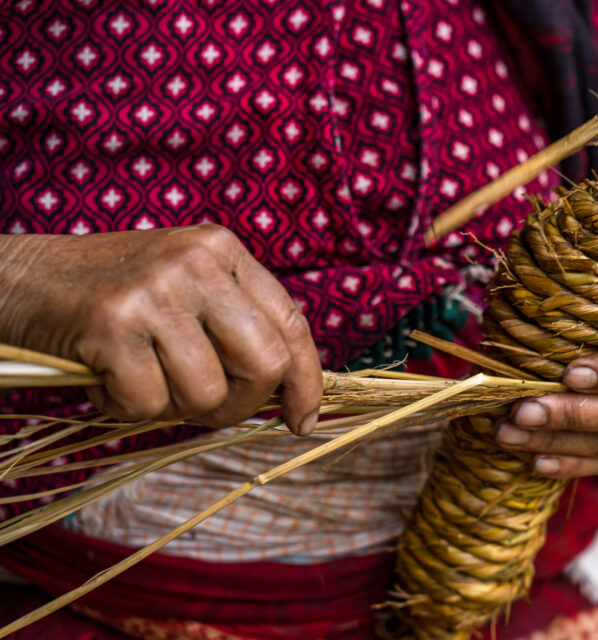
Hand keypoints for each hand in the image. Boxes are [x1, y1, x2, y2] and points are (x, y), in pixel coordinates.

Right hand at [0, 225, 321, 434]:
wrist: (13, 279)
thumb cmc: (107, 295)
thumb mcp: (182, 286)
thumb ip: (233, 323)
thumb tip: (287, 393)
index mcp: (223, 251)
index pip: (292, 324)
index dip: (307, 382)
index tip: (301, 421)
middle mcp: (197, 263)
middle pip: (266, 364)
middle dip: (242, 405)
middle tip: (206, 410)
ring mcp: (155, 291)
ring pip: (207, 392)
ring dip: (174, 409)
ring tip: (140, 382)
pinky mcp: (112, 324)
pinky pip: (150, 403)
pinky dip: (125, 408)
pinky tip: (105, 379)